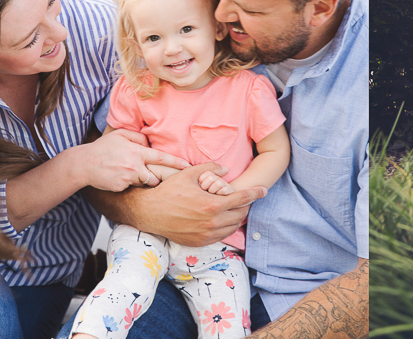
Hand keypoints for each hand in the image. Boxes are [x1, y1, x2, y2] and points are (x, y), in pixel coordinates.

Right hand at [77, 129, 190, 190]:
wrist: (82, 164)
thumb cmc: (103, 148)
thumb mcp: (120, 136)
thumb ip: (138, 138)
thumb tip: (151, 144)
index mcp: (136, 151)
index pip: (162, 158)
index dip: (177, 163)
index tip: (188, 166)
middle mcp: (134, 165)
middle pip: (156, 176)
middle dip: (158, 177)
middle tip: (154, 175)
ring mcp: (127, 177)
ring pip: (144, 183)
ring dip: (142, 180)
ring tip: (129, 173)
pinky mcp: (120, 187)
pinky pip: (132, 188)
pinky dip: (129, 184)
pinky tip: (119, 178)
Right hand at [128, 162, 266, 246]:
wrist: (148, 213)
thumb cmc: (168, 191)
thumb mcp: (188, 174)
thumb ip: (210, 169)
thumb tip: (226, 170)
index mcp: (212, 205)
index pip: (242, 199)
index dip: (256, 193)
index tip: (264, 190)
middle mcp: (212, 222)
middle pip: (241, 214)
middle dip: (246, 205)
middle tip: (246, 198)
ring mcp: (206, 234)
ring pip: (233, 226)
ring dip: (238, 217)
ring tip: (236, 208)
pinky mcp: (200, 242)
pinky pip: (222, 235)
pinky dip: (227, 227)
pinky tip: (224, 219)